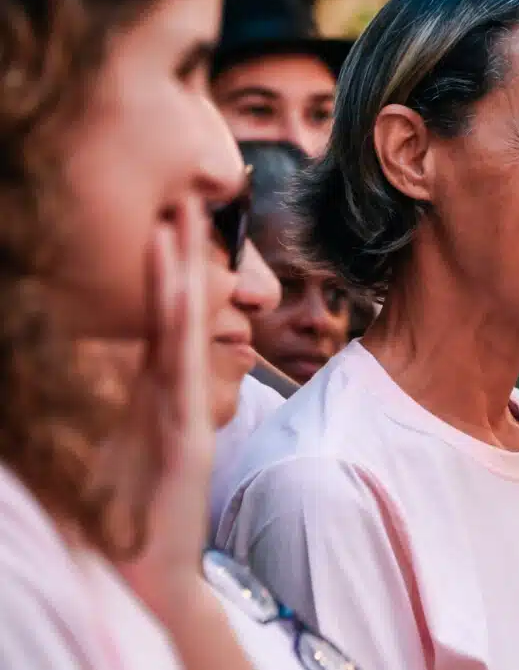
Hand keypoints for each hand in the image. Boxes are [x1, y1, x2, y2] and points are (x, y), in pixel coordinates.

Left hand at [114, 195, 214, 615]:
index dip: (163, 270)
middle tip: (184, 200)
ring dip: (182, 278)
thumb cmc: (132, 516)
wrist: (156, 569)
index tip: (161, 224)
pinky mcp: (187, 435)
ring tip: (178, 228)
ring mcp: (184, 410)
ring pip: (183, 332)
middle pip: (178, 311)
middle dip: (180, 255)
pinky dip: (185, 335)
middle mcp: (174, 392)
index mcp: (155, 391)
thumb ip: (113, 405)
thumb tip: (79, 371)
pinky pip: (184, 375)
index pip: (161, 318)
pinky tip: (184, 299)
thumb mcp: (114, 448)